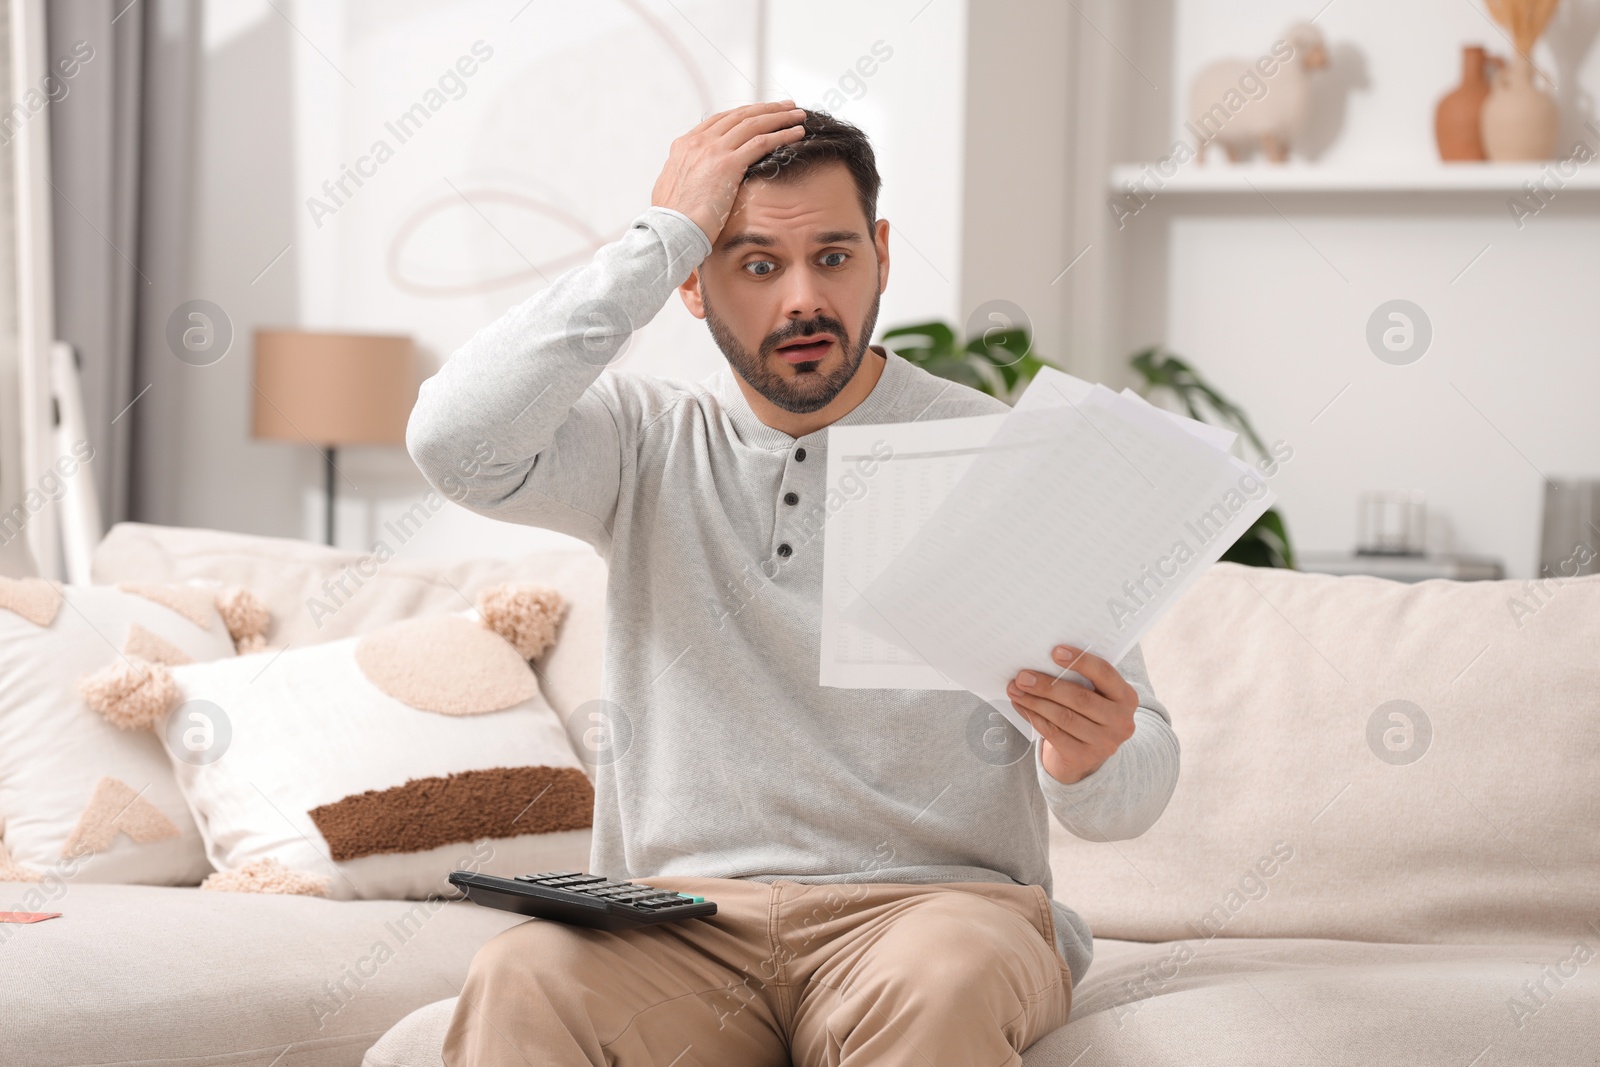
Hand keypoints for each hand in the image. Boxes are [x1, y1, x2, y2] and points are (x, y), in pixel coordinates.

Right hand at [651, 100, 808, 244]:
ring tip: (798, 114)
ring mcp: (713, 150)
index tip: (762, 113)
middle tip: (787, 106)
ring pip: (753, 123)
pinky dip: (782, 134)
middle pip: (740, 115)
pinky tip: (797, 133)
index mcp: (685, 145)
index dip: (745, 114)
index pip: (721, 120)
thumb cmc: (673, 220)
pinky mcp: (727, 164)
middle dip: (767, 109)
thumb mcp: (674, 188)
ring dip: (779, 117)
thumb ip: (687, 174)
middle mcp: (698, 141)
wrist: (670, 231)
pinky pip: (761, 142)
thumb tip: (695, 177)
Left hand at [1006, 646, 1138, 785]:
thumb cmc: (1087, 713)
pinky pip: (1054, 734)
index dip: (1080, 661)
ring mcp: (1105, 742)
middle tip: (1022, 676)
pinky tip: (1021, 706)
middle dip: (1047, 685)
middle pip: (1080, 698)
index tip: (1055, 651)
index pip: (1105, 673)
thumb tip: (1042, 661)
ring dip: (1035, 701)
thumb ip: (1080, 680)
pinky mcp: (1085, 757)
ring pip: (1064, 717)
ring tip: (1015, 689)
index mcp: (1126, 697)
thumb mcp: (1095, 695)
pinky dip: (1034, 717)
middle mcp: (1121, 721)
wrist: (1087, 755)